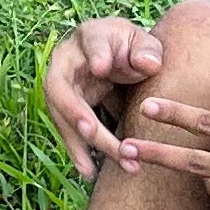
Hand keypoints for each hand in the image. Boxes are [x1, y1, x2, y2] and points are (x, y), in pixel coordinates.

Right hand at [40, 16, 164, 178]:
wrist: (116, 58)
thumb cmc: (130, 48)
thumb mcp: (143, 43)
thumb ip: (147, 51)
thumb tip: (148, 64)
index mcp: (90, 37)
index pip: (92, 44)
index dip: (96, 55)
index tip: (101, 67)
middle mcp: (66, 62)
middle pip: (65, 89)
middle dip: (77, 113)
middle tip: (92, 132)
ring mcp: (61, 88)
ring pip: (63, 116)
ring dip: (81, 142)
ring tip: (93, 169)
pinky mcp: (65, 110)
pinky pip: (69, 132)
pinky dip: (78, 152)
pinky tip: (87, 173)